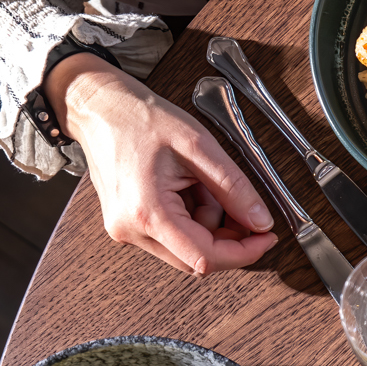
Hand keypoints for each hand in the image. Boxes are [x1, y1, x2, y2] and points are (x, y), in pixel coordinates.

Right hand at [52, 53, 277, 275]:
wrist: (99, 107)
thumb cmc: (140, 119)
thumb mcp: (198, 147)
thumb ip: (234, 188)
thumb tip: (261, 221)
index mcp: (148, 213)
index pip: (205, 257)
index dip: (244, 252)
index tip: (266, 237)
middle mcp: (131, 230)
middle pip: (197, 258)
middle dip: (226, 234)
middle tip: (237, 201)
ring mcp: (126, 229)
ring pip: (186, 248)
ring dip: (207, 222)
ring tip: (200, 182)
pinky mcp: (127, 224)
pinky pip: (171, 236)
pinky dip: (191, 217)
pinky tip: (187, 187)